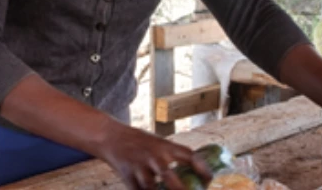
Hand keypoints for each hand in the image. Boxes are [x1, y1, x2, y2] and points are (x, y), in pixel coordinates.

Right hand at [96, 123, 212, 189]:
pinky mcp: (127, 177)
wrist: (112, 137)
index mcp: (165, 146)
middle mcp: (153, 156)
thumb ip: (173, 157)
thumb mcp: (159, 143)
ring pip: (151, 188)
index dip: (202, 169)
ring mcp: (139, 167)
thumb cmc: (141, 142)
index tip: (210, 180)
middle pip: (169, 176)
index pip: (190, 156)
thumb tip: (194, 172)